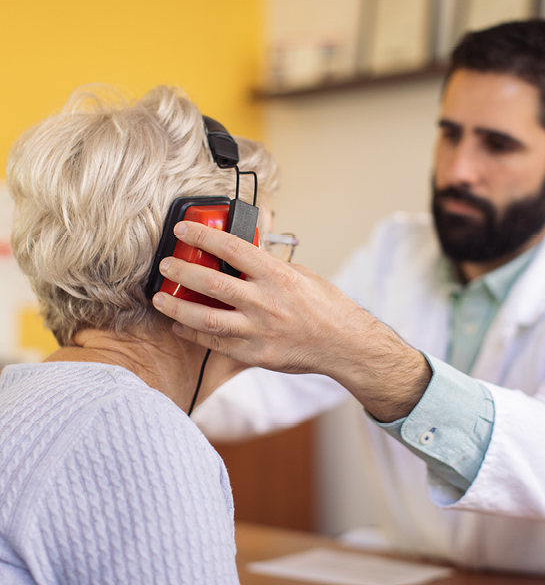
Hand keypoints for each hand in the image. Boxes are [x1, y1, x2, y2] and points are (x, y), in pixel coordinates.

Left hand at [152, 221, 431, 420]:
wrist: (343, 344)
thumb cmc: (326, 307)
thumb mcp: (300, 274)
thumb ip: (269, 264)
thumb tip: (246, 250)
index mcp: (277, 275)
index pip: (231, 248)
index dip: (202, 237)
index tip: (183, 232)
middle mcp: (265, 302)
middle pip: (211, 283)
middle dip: (181, 272)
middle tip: (165, 266)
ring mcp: (258, 330)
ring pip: (206, 319)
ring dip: (177, 308)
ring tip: (160, 299)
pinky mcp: (255, 354)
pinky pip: (216, 344)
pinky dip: (194, 334)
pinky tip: (180, 327)